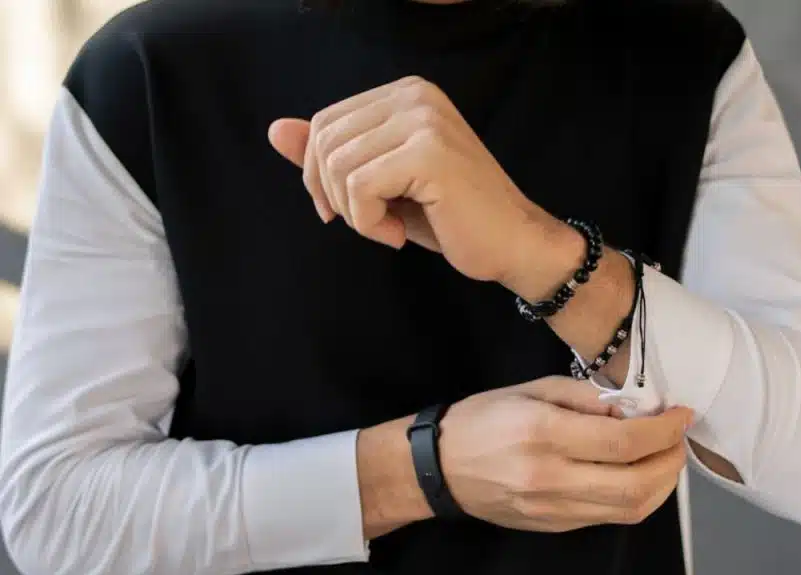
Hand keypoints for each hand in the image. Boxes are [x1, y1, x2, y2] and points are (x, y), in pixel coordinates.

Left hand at [268, 76, 569, 284]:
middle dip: (332, 195)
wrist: (513, 244)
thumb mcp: (380, 183)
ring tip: (389, 228)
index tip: (350, 211)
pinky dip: (369, 223)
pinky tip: (397, 234)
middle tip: (370, 224)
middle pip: (325, 141)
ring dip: (354, 214)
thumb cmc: (450, 217)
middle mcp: (415, 95)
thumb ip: (331, 154)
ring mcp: (424, 120)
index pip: (325, 123)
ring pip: (338, 166)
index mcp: (405, 94)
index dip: (319, 175)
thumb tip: (276, 130)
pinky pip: (359, 187)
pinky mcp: (429, 153)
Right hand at [439, 376, 691, 531]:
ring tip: (666, 457)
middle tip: (679, 437)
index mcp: (544, 433)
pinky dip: (638, 497)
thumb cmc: (483, 418)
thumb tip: (633, 407)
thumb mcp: (533, 389)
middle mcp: (551, 477)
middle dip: (671, 460)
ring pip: (629, 509)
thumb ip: (586, 397)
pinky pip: (610, 517)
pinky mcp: (555, 526)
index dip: (663, 430)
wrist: (439, 467)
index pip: (623, 442)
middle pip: (636, 484)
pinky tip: (640, 475)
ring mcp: (553, 509)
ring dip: (662, 484)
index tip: (680, 414)